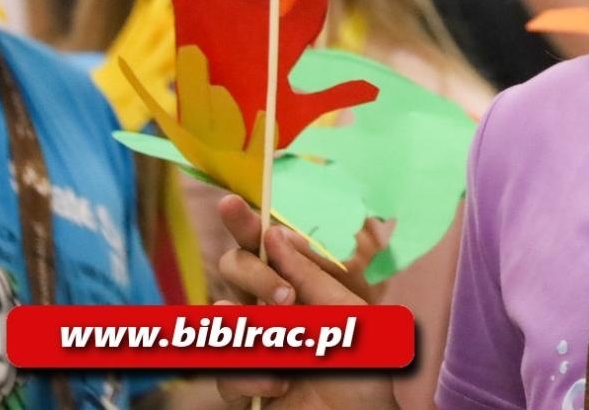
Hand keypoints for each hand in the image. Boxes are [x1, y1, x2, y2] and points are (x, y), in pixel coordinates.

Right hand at [213, 196, 396, 409]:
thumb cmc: (365, 372)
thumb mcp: (349, 316)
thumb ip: (311, 277)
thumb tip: (275, 234)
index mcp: (302, 286)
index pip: (266, 246)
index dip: (245, 223)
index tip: (230, 202)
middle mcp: (272, 309)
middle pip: (233, 268)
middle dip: (256, 277)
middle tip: (287, 300)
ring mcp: (253, 346)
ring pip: (222, 315)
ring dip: (258, 334)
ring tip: (294, 357)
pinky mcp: (240, 386)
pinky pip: (224, 368)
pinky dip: (251, 376)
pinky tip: (278, 386)